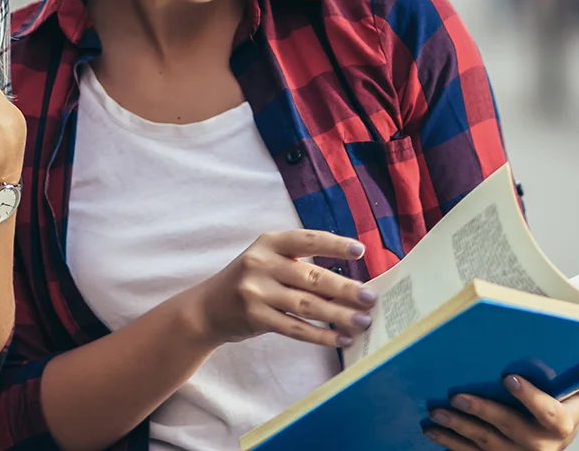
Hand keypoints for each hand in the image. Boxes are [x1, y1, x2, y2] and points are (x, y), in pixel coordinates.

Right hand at [178, 230, 377, 349]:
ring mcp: (256, 291)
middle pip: (311, 277)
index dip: (335, 244)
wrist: (208, 308)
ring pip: (306, 305)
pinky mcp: (255, 318)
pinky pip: (295, 328)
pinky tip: (341, 339)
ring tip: (363, 321)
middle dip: (345, 288)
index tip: (361, 251)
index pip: (307, 239)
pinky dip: (321, 335)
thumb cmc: (250, 281)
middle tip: (371, 298)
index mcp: (269, 242)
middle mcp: (261, 263)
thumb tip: (349, 285)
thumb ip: (300, 267)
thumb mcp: (268, 262)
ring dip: (338, 315)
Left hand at [425, 362, 578, 450]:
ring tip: (436, 414)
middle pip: (508, 431)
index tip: (509, 378)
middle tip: (457, 397)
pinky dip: (449, 445)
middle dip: (481, 415)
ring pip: (484, 446)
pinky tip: (433, 431)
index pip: (547, 412)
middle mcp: (538, 447)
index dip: (529, 397)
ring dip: (457, 431)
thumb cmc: (564, 418)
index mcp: (560, 427)